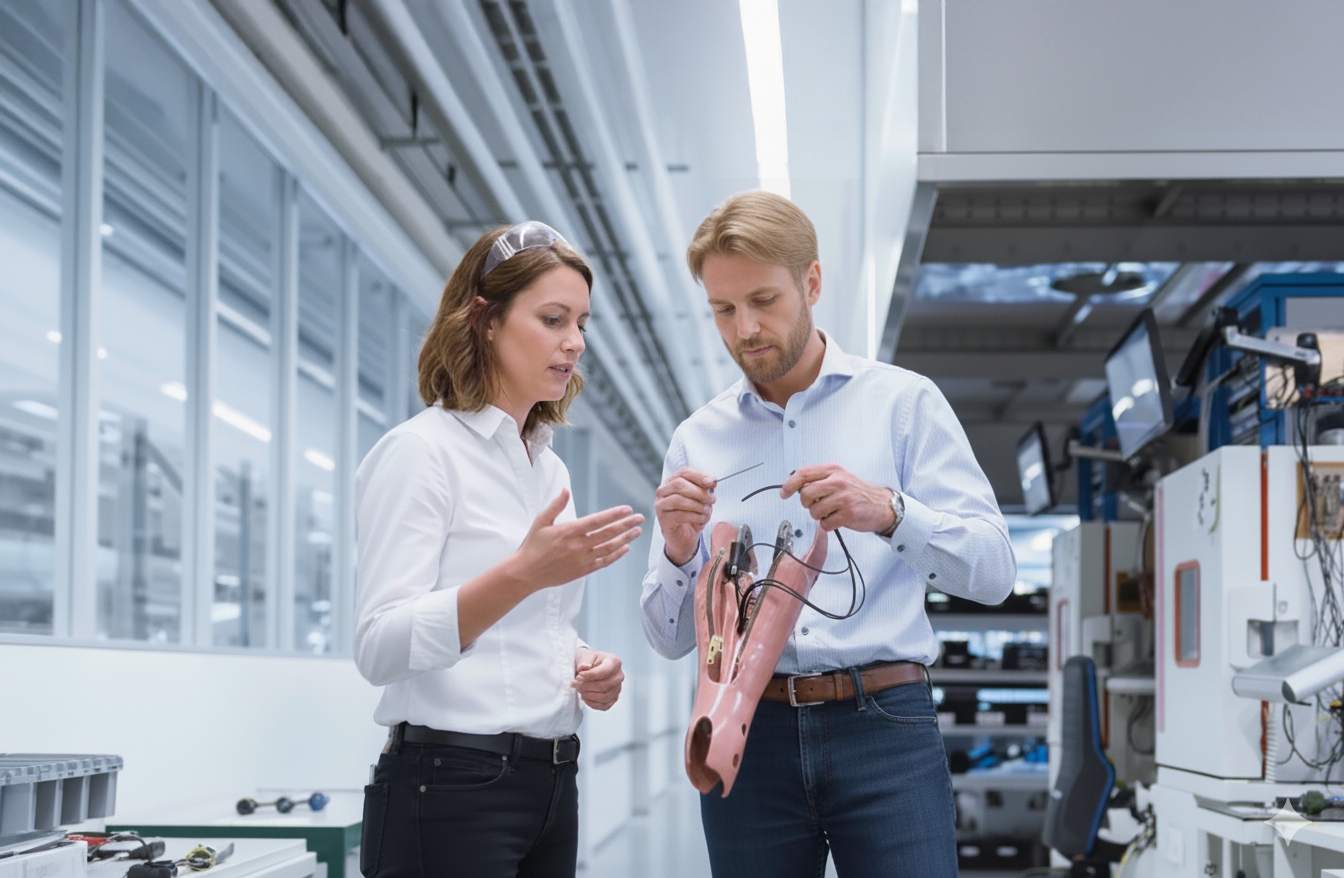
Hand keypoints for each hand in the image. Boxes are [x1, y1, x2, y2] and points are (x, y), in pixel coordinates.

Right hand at [511, 490, 643, 590]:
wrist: (526, 573)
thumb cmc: (533, 545)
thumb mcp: (541, 521)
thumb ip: (556, 505)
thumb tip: (566, 490)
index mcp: (569, 531)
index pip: (596, 521)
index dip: (613, 515)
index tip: (627, 509)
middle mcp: (578, 546)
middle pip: (608, 534)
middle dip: (626, 525)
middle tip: (640, 518)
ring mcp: (582, 559)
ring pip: (609, 548)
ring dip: (625, 539)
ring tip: (637, 531)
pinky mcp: (583, 570)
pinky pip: (604, 562)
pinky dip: (616, 555)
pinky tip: (625, 548)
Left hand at [573, 646, 622, 709]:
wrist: (591, 666)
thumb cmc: (589, 660)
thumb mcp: (585, 656)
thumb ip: (584, 662)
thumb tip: (584, 667)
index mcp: (614, 662)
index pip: (604, 672)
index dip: (590, 676)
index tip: (578, 676)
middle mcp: (619, 675)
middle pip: (604, 686)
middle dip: (587, 687)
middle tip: (575, 684)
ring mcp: (618, 688)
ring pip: (605, 697)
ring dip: (589, 696)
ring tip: (579, 690)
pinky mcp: (614, 698)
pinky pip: (605, 705)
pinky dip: (593, 704)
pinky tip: (584, 697)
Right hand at [654, 468, 715, 565]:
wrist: (684, 537)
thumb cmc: (692, 514)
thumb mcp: (701, 499)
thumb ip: (704, 488)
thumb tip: (711, 481)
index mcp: (672, 481)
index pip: (684, 472)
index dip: (700, 476)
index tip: (713, 482)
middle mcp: (663, 491)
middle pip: (679, 484)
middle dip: (699, 492)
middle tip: (712, 500)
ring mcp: (661, 505)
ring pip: (678, 499)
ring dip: (698, 505)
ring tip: (708, 511)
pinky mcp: (663, 519)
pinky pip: (680, 515)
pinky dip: (695, 517)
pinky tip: (702, 519)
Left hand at [779, 464, 895, 533]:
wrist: (882, 505)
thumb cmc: (858, 492)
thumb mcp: (840, 477)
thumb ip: (819, 479)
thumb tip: (795, 485)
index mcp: (833, 470)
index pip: (803, 474)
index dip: (790, 484)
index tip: (784, 493)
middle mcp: (838, 481)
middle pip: (806, 494)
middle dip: (806, 504)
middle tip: (815, 505)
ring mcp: (843, 498)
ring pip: (814, 511)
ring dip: (819, 516)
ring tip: (831, 512)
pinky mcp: (848, 514)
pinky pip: (825, 524)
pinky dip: (828, 525)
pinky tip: (838, 519)